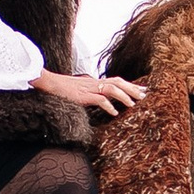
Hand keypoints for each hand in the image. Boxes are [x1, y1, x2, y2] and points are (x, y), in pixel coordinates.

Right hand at [33, 68, 148, 119]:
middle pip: (118, 82)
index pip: (116, 81)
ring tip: (133, 104)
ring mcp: (89, 88)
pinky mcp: (83, 95)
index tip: (142, 89)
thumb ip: (91, 93)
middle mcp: (95, 83)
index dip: (130, 85)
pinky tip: (115, 112)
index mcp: (95, 82)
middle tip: (144, 95)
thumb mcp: (80, 90)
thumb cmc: (62, 88)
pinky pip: (99, 99)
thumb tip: (101, 99)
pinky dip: (109, 106)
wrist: (49, 83)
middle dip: (132, 88)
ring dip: (124, 96)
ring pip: (112, 88)